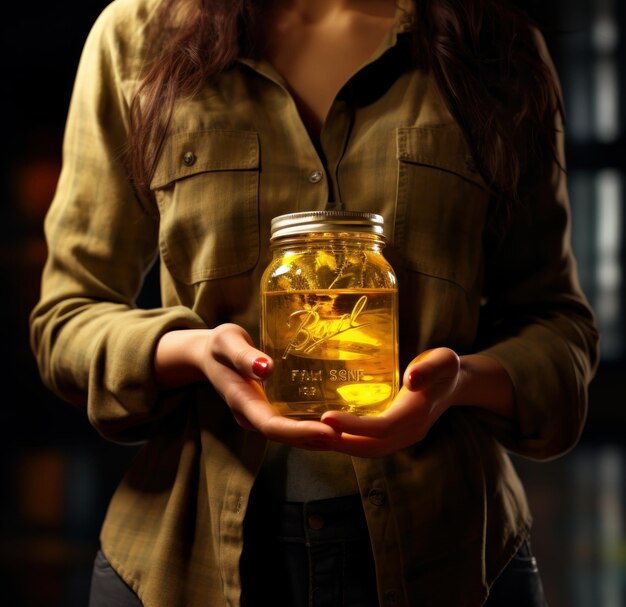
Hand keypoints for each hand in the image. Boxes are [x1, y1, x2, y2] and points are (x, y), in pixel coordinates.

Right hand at [154, 325, 340, 448]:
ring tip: (349, 437)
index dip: (300, 432)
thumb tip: (266, 368)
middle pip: (286, 436)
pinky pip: (293, 424)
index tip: (328, 432)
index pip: (272, 426)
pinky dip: (313, 428)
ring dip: (317, 439)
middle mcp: (253, 415)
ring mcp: (261, 415)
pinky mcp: (270, 410)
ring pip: (291, 435)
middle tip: (348, 437)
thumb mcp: (227, 342)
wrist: (210, 354)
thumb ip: (244, 356)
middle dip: (316, 440)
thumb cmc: (220, 346)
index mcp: (242, 402)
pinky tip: (336, 425)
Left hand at [320, 348, 460, 456]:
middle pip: (371, 447)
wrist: (455, 382)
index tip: (326, 417)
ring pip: (369, 450)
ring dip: (341, 446)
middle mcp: (409, 432)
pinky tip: (328, 432)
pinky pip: (369, 444)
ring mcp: (402, 437)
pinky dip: (348, 441)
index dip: (354, 426)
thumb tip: (411, 379)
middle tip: (308, 432)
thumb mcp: (443, 360)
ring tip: (312, 435)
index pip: (382, 428)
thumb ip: (430, 368)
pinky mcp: (395, 435)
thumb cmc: (445, 368)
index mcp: (416, 415)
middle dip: (340, 443)